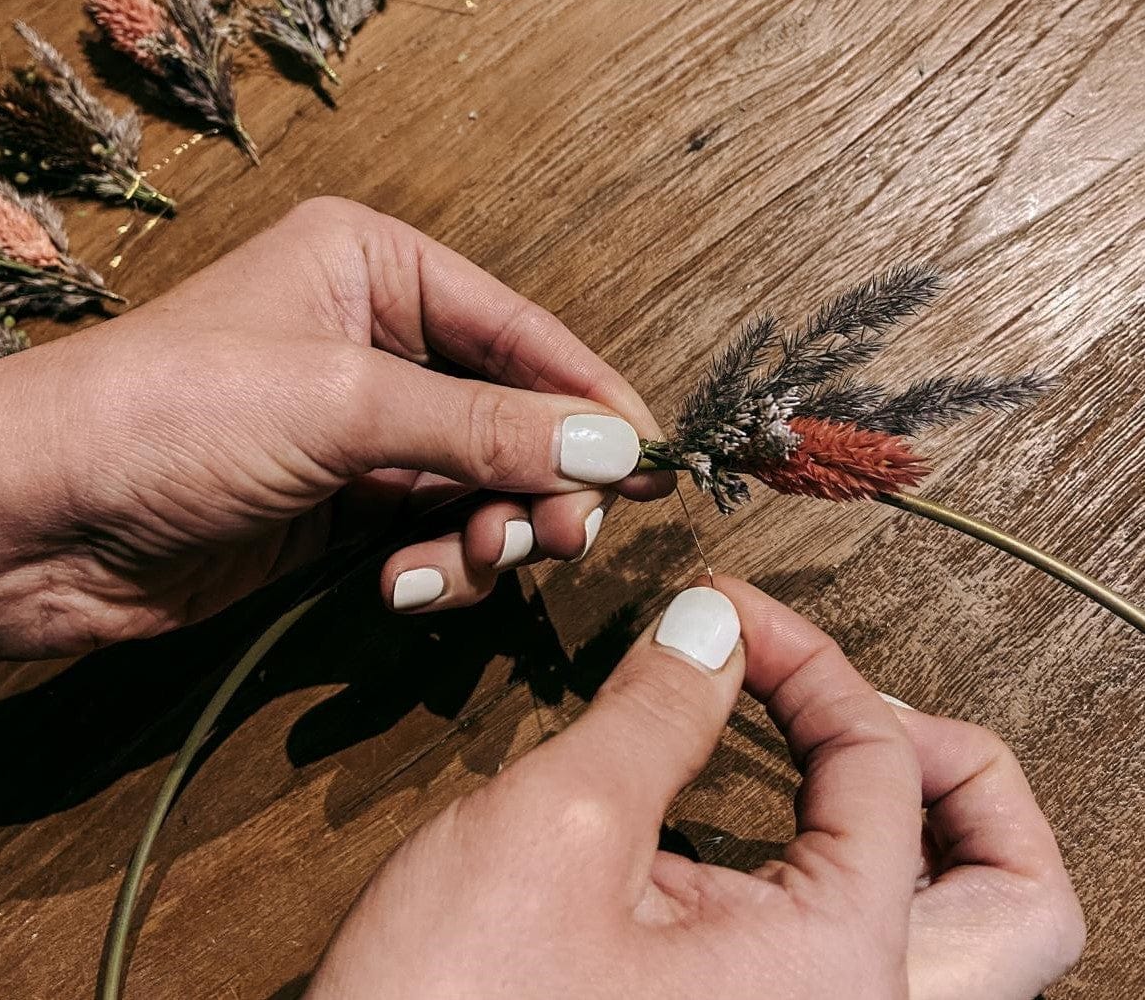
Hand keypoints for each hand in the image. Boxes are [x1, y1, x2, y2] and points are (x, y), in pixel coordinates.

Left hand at [0, 197, 669, 664]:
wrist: (33, 524)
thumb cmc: (168, 416)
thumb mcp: (344, 407)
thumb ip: (486, 428)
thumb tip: (616, 446)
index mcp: (376, 268)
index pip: (521, 331)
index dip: (592, 396)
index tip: (656, 461)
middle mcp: (376, 340)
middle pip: (512, 414)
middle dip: (539, 481)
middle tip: (561, 536)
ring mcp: (361, 429)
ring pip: (480, 483)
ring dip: (489, 532)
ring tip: (471, 561)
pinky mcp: (341, 506)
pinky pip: (433, 533)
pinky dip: (436, 566)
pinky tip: (398, 584)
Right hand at [308, 576, 1083, 999]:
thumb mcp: (562, 826)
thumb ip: (659, 707)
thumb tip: (712, 627)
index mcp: (838, 978)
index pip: (884, 769)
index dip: (810, 661)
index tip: (733, 615)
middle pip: (1018, 898)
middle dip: (959, 771)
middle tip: (865, 707)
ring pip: (968, 942)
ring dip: (931, 829)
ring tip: (850, 748)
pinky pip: (867, 954)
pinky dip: (851, 867)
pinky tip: (769, 815)